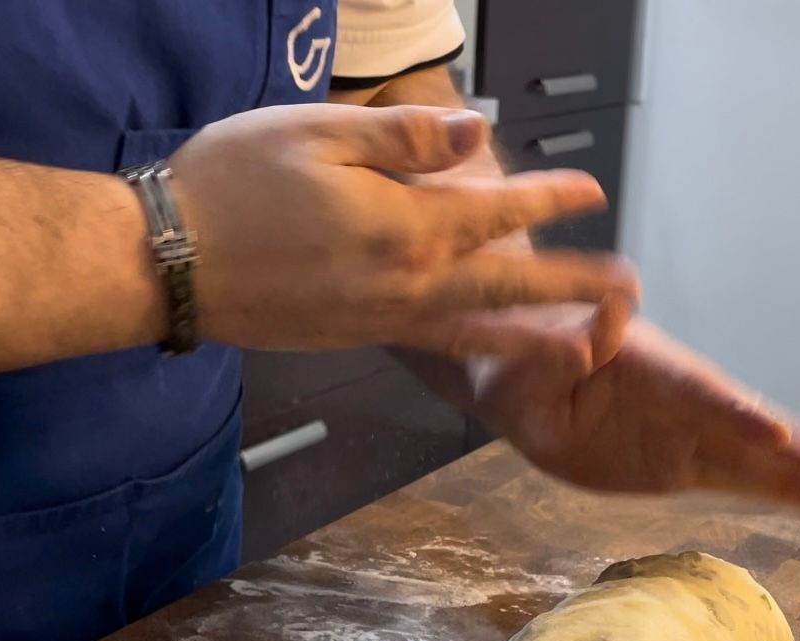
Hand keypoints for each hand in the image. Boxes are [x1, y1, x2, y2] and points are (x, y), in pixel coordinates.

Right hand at [168, 104, 637, 353]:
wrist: (171, 264)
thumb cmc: (234, 185)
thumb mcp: (320, 135)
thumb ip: (407, 139)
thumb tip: (479, 136)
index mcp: (406, 227)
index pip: (499, 212)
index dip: (550, 198)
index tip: (592, 190)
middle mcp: (409, 286)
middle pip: (510, 287)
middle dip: (574, 288)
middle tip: (627, 294)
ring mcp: (387, 321)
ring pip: (482, 331)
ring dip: (540, 337)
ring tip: (586, 346)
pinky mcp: (362, 338)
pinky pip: (439, 344)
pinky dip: (480, 345)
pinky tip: (495, 342)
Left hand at [455, 309, 799, 507]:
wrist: (518, 381)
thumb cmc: (515, 367)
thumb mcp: (526, 362)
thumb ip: (565, 352)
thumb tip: (609, 321)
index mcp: (637, 365)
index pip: (689, 390)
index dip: (730, 412)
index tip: (773, 433)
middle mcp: (672, 393)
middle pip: (734, 418)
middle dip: (784, 447)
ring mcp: (680, 427)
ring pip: (742, 450)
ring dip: (789, 471)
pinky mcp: (679, 459)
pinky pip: (729, 474)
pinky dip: (769, 487)